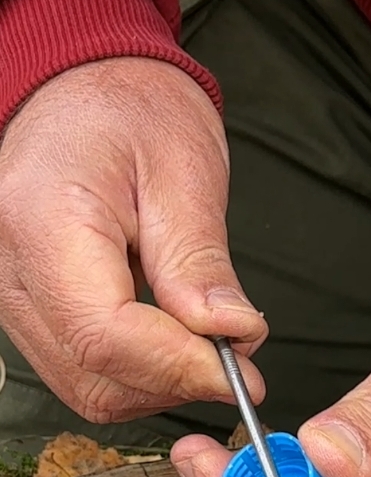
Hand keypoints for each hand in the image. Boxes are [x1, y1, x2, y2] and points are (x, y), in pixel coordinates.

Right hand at [0, 58, 266, 422]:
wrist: (82, 88)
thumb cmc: (132, 112)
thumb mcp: (184, 172)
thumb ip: (201, 264)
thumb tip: (232, 336)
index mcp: (44, 221)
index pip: (104, 333)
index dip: (179, 367)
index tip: (242, 372)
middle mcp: (10, 268)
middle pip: (92, 374)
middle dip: (175, 381)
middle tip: (238, 355)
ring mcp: (11, 295)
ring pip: (85, 387)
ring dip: (158, 384)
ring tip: (207, 340)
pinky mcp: (27, 310)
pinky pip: (79, 372)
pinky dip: (136, 374)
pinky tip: (173, 339)